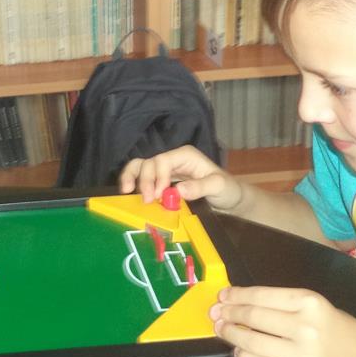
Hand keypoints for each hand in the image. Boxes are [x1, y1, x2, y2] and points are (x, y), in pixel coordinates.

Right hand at [118, 146, 243, 209]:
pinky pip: (142, 178)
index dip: (157, 176)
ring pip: (141, 166)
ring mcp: (166, 170)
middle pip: (149, 162)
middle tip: (146, 200)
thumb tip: (177, 190)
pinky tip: (129, 194)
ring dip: (131, 177)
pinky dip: (134, 183)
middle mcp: (173, 159)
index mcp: (185, 155)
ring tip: (125, 191)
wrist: (229, 199)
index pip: (163, 160)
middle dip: (144, 180)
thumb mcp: (219, 187)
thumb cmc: (227, 190)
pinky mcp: (161, 181)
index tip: (157, 195)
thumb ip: (200, 187)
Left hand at [210, 286, 355, 356]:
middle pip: (253, 319)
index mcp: (310, 303)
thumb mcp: (316, 307)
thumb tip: (236, 301)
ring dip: (231, 335)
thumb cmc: (338, 331)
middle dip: (228, 314)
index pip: (261, 296)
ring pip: (252, 344)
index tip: (222, 296)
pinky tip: (239, 353)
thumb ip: (281, 305)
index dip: (236, 296)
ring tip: (222, 330)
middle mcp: (306, 328)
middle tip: (215, 314)